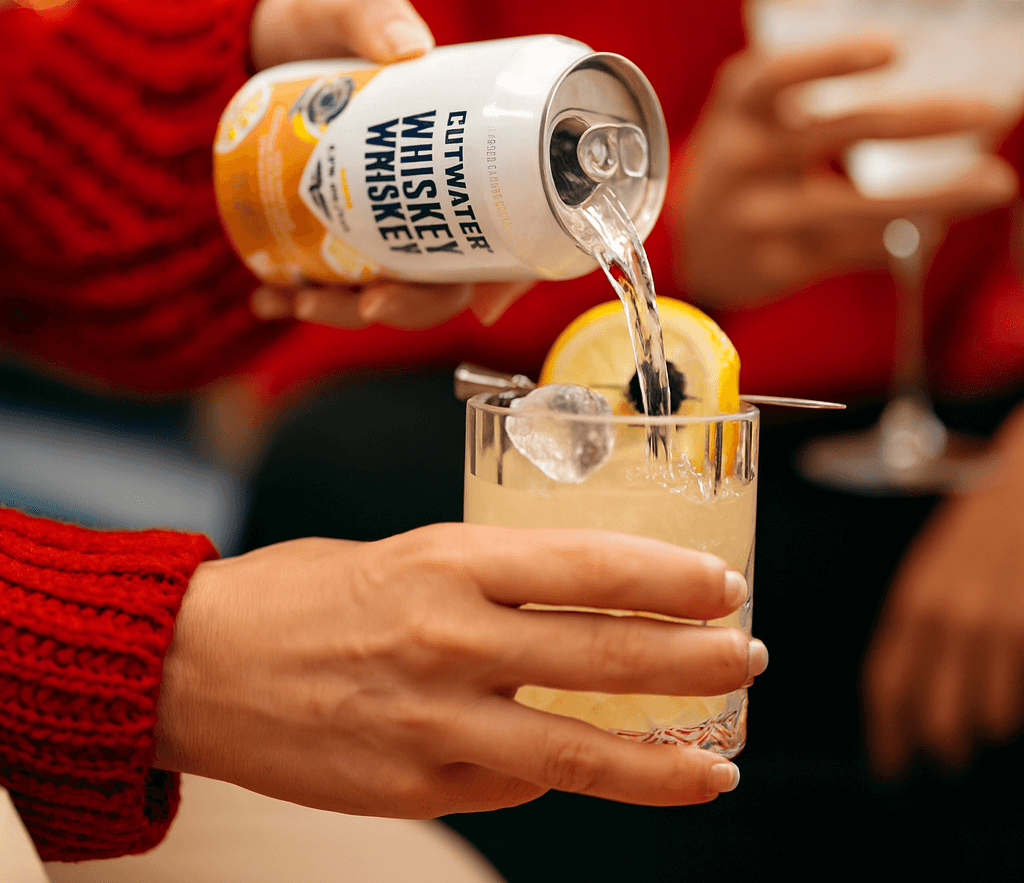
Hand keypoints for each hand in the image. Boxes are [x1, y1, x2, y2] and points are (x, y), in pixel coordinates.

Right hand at [154, 524, 766, 815]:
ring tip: (721, 760)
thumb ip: (488, 587)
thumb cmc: (301, 594)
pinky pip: (516, 787)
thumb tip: (573, 612)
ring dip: (663, 757)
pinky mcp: (414, 787)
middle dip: (694, 661)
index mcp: (448, 563)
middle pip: (602, 656)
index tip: (722, 585)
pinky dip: (568, 777)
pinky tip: (601, 769)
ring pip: (577, 751)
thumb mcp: (404, 556)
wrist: (197, 665)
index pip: (587, 566)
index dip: (668, 578)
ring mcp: (434, 725)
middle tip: (748, 658)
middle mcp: (449, 641)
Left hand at [248, 0, 533, 328]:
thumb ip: (376, 14)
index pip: (512, 233)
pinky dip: (296, 296)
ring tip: (301, 304)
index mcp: (464, 160)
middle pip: (445, 280)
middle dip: (411, 307)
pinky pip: (325, 277)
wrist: (258, 34)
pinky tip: (267, 300)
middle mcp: (428, 200)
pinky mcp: (329, 228)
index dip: (511, 278)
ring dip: (347, 312)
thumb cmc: (326, 21)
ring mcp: (378, 220)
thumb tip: (412, 50)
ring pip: (385, 288)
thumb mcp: (353, 7)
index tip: (481, 303)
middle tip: (370, 304)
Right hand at [671, 40, 1017, 309]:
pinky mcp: (775, 264)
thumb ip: (797, 70)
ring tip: (996, 185)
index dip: (830, 61)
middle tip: (990, 111)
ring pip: (855, 207)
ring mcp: (757, 217)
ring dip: (934, 195)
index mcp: (737, 109)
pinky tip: (936, 225)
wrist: (694, 245)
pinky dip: (901, 235)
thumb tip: (875, 23)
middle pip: (838, 134)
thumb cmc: (744, 162)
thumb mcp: (748, 112)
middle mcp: (740, 160)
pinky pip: (852, 250)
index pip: (777, 76)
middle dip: (922, 120)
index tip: (893, 50)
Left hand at [864, 404, 1023, 775]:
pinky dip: (1013, 706)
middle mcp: (950, 618)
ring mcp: (1000, 626)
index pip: (885, 684)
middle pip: (933, 715)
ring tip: (981, 720)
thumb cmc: (979, 526)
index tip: (887, 765)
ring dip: (982, 726)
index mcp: (912, 601)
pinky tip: (1008, 693)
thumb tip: (908, 688)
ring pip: (986, 717)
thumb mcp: (931, 571)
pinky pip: (1020, 698)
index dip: (885, 734)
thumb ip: (917, 626)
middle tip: (942, 755)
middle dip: (937, 745)